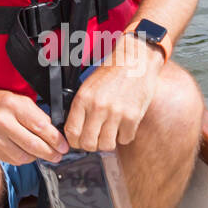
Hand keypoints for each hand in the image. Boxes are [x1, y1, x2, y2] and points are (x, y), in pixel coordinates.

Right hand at [0, 84, 68, 165]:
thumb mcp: (15, 98)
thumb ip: (34, 114)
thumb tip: (52, 132)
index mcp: (11, 105)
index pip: (41, 126)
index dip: (56, 139)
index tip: (64, 145)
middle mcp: (2, 122)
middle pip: (34, 145)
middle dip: (51, 153)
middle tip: (59, 155)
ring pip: (24, 156)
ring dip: (37, 157)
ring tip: (43, 153)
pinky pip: (13, 160)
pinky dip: (23, 158)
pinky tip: (26, 152)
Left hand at [64, 35, 161, 150]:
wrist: (135, 61)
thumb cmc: (111, 73)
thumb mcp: (88, 86)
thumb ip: (81, 107)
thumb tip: (74, 131)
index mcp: (83, 98)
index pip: (71, 132)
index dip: (74, 141)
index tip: (78, 141)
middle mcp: (98, 107)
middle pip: (88, 143)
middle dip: (91, 145)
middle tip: (96, 138)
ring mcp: (116, 113)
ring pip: (106, 145)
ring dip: (108, 142)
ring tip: (110, 131)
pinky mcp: (132, 117)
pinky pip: (125, 140)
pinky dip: (124, 136)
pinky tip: (123, 125)